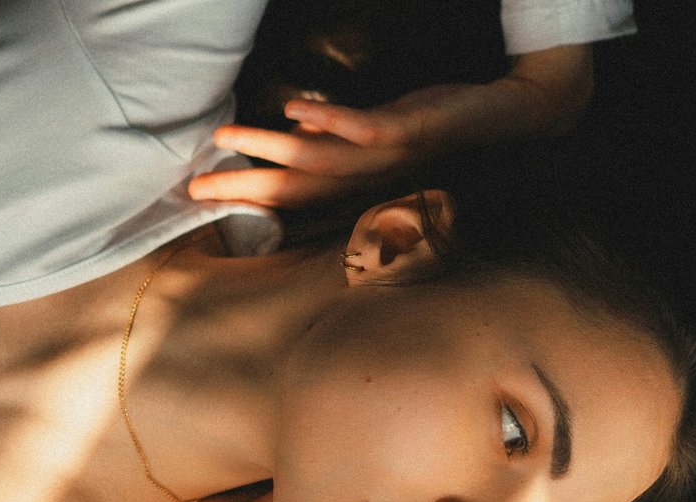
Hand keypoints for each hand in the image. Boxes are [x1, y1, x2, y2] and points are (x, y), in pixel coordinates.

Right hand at [187, 44, 592, 208]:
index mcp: (353, 181)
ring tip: (227, 137)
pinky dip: (328, 120)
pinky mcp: (406, 129)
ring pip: (317, 161)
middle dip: (241, 187)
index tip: (197, 197)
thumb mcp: (376, 134)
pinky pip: (362, 127)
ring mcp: (383, 157)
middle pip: (291, 188)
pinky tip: (296, 108)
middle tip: (195, 188)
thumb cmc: (432, 127)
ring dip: (269, 151)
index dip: (243, 197)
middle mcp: (362, 178)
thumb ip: (334, 137)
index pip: (288, 195)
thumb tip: (292, 128)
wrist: (500, 119)